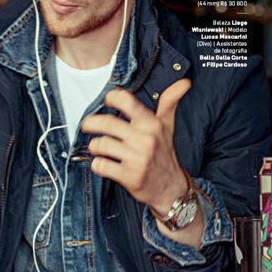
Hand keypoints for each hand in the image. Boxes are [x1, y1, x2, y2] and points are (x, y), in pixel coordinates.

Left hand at [81, 78, 191, 214]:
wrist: (171, 188)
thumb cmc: (164, 154)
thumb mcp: (167, 127)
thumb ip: (170, 103)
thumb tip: (184, 82)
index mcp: (151, 124)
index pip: (125, 100)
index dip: (111, 98)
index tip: (107, 102)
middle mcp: (145, 139)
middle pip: (105, 122)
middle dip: (90, 123)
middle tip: (87, 126)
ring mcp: (137, 158)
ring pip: (99, 145)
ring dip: (95, 147)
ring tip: (100, 149)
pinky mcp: (129, 176)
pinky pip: (100, 165)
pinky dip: (98, 165)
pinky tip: (105, 164)